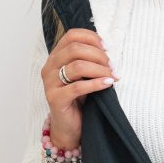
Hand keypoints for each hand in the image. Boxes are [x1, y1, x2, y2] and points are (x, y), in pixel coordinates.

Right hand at [43, 28, 118, 148]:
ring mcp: (50, 83)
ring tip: (113, 75)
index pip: (72, 36)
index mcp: (56, 56)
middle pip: (75, 49)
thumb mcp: (84, 75)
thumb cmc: (79, 99)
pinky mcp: (55, 98)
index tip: (108, 48)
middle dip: (99, 55)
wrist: (69, 126)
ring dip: (99, 69)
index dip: (92, 38)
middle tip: (113, 65)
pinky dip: (96, 84)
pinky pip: (78, 87)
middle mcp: (50, 67)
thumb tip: (110, 49)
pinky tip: (108, 83)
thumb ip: (90, 60)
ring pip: (77, 66)